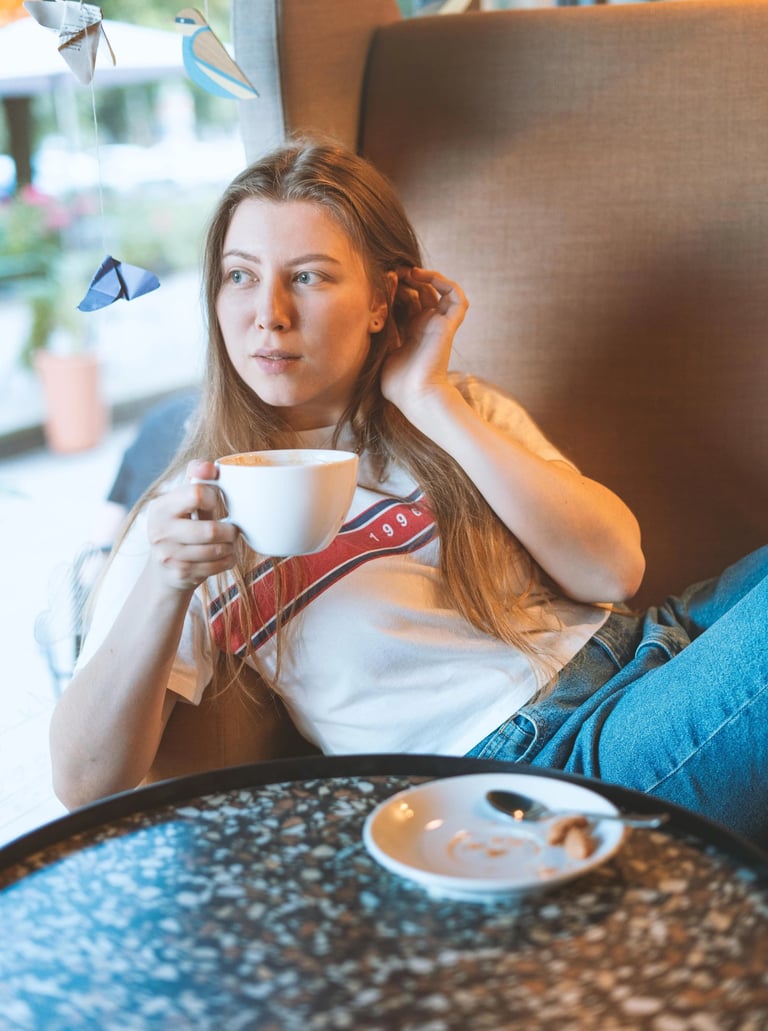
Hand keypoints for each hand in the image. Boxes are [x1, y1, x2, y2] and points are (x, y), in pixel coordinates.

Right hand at [145, 460, 237, 591]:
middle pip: (210, 530)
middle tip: (232, 530)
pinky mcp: (181, 574)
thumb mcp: (183, 501)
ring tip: (229, 542)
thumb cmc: (182, 528)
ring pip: (218, 550)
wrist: (165, 572)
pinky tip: (224, 555)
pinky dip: (229, 559)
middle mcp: (159, 531)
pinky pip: (219, 565)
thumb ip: (197, 479)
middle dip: (230, 531)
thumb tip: (210, 467)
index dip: (215, 497)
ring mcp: (168, 556)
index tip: (215, 503)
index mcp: (160, 507)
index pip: (197, 494)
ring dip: (231, 546)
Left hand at [380, 267, 467, 422]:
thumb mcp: (382, 349)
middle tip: (394, 271)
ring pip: (442, 290)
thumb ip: (382, 328)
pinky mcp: (447, 326)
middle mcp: (426, 325)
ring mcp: (438, 324)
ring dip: (428, 276)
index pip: (408, 301)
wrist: (414, 397)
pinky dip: (446, 283)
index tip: (382, 280)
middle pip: (423, 292)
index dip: (397, 287)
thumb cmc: (397, 384)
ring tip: (410, 272)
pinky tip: (425, 277)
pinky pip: (457, 298)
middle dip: (409, 278)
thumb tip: (374, 305)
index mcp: (412, 332)